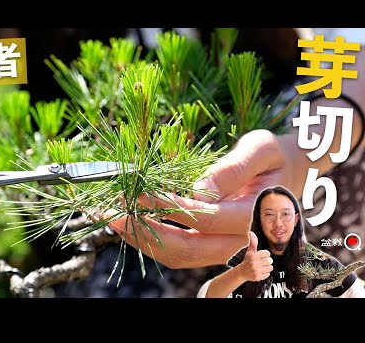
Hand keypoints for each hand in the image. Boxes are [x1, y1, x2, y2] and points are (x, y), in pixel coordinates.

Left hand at [109, 129, 304, 268]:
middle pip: (187, 248)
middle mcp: (241, 239)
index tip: (136, 189)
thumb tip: (195, 191)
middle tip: (112, 212)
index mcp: (255, 214)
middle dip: (145, 231)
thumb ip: (230, 170)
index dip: (166, 205)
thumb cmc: (275, 155)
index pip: (203, 217)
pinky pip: (182, 250)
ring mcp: (226, 246)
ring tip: (113, 219)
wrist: (292, 170)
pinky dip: (154, 240)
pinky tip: (132, 223)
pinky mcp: (214, 244)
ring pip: (181, 255)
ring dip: (144, 240)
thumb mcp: (259, 148)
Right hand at [237, 231, 272, 281]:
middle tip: (262, 262)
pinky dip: (265, 273)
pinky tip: (260, 271)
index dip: (265, 254)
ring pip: (270, 267)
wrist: (242, 272)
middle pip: (269, 260)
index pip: (267, 253)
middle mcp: (254, 263)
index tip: (261, 256)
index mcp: (253, 255)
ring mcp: (256, 270)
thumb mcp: (250, 251)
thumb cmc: (247, 260)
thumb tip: (251, 232)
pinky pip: (268, 274)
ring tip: (262, 267)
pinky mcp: (258, 277)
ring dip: (267, 267)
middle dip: (267, 261)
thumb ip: (253, 242)